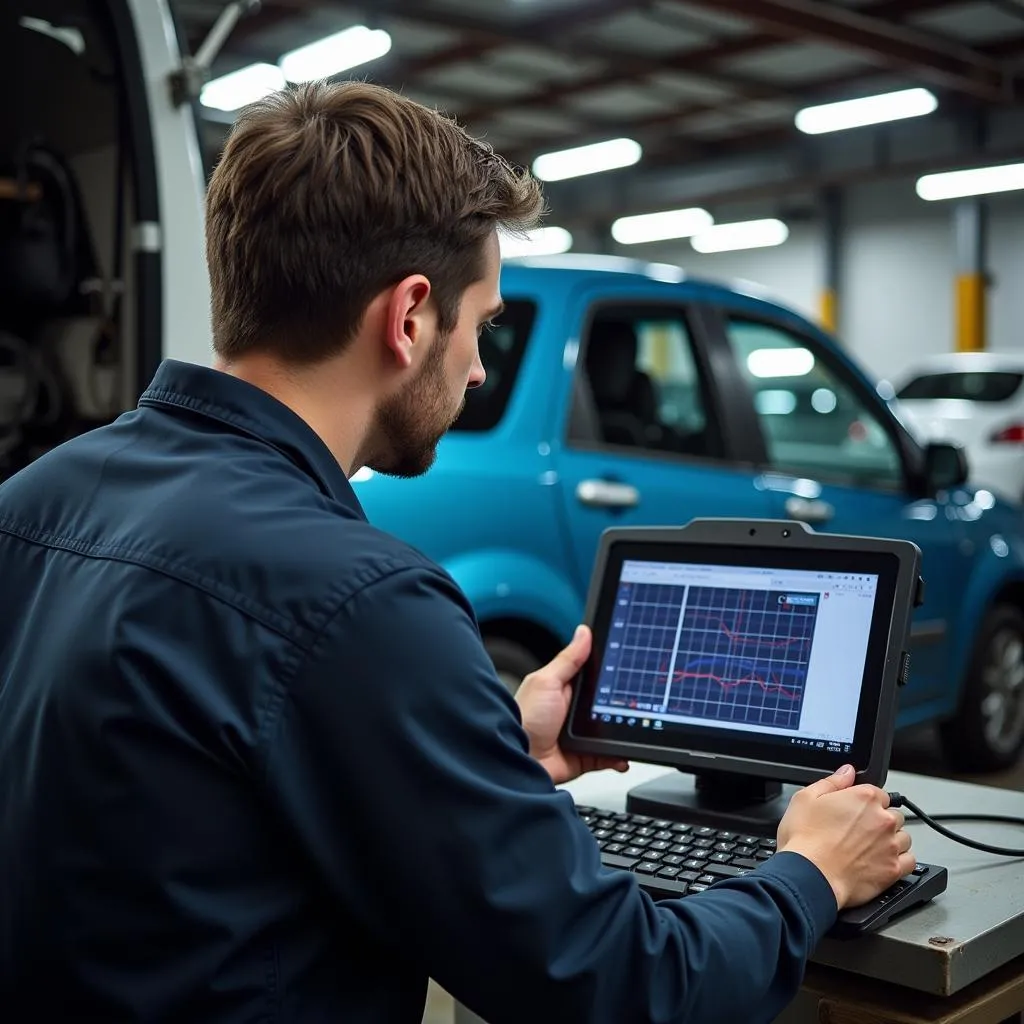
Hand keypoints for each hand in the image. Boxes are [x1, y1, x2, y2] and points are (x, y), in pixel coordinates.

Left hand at [516, 625, 628, 785]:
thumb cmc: (524, 719)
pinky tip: (623, 752)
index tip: (629, 662)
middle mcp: (574, 710)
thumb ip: (568, 660)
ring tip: (633, 725)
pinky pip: (609, 755)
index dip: (610, 670)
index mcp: (564, 688)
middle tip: (633, 699)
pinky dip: (619, 755)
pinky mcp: (586, 756)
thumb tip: (584, 632)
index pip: (593, 674)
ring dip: (622, 728)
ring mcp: (581, 734)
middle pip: (607, 701)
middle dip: (620, 701)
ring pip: (612, 728)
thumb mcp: (546, 682)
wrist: (518, 761)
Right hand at [777, 764, 914, 908]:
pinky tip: (883, 861)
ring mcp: (891, 845)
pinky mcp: (893, 870)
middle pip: (893, 815)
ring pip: (904, 838)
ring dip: (891, 841)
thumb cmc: (805, 839)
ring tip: (870, 848)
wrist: (809, 876)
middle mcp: (883, 819)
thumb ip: (832, 781)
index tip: (855, 811)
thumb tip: (847, 772)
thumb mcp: (806, 798)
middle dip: (880, 821)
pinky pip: (910, 861)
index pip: (879, 793)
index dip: (865, 802)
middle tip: (859, 832)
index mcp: (864, 798)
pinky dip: (900, 860)